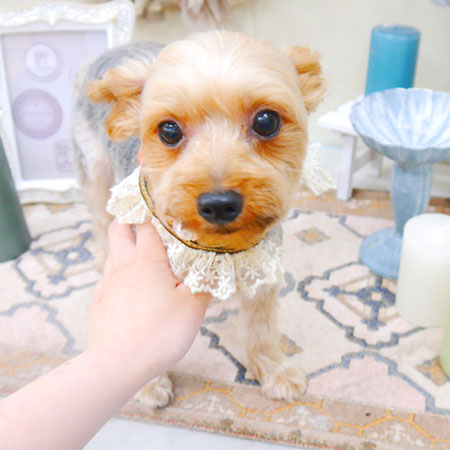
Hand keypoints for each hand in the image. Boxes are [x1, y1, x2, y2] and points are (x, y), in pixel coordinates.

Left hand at [88, 219, 210, 377]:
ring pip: (111, 253)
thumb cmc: (160, 331)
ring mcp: (107, 283)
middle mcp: (123, 265)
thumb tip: (215, 267)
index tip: (157, 201)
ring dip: (122, 246)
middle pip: (117, 229)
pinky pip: (106, 278)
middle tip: (139, 216)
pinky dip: (116, 273)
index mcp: (147, 260)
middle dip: (126, 217)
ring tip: (137, 252)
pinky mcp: (99, 302)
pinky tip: (126, 286)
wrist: (119, 363)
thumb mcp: (193, 306)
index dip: (150, 208)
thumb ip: (205, 282)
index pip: (146, 223)